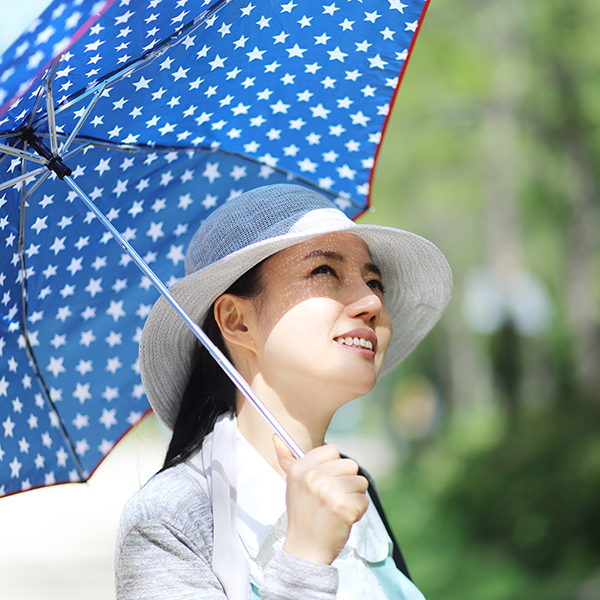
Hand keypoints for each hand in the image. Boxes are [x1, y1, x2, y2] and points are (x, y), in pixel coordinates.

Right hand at [273, 435, 368, 564]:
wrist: (305, 550)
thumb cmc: (302, 515)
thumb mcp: (291, 484)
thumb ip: (287, 458)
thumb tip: (276, 436)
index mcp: (299, 468)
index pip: (332, 450)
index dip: (333, 467)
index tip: (324, 483)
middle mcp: (312, 476)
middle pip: (350, 464)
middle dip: (346, 482)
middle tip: (331, 500)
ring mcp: (327, 491)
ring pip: (360, 482)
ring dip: (353, 497)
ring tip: (336, 510)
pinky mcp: (343, 507)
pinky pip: (364, 500)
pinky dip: (358, 512)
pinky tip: (342, 519)